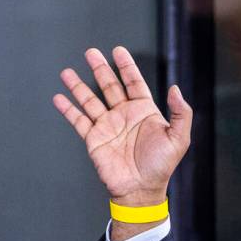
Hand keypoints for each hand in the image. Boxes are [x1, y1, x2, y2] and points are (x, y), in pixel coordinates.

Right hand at [52, 46, 191, 208]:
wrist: (141, 190)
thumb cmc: (161, 166)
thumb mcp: (178, 139)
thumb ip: (181, 113)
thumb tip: (176, 89)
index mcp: (145, 113)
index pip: (134, 84)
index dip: (127, 67)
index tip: (118, 51)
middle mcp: (125, 116)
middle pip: (110, 87)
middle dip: (100, 69)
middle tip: (91, 52)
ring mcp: (108, 126)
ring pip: (90, 100)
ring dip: (78, 86)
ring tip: (67, 72)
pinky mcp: (94, 139)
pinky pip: (78, 120)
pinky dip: (68, 109)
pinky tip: (59, 97)